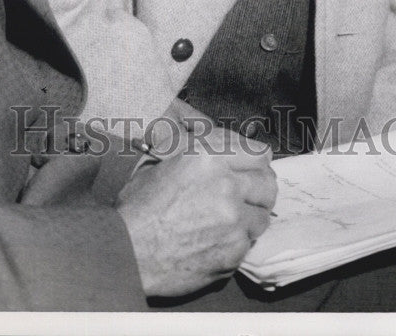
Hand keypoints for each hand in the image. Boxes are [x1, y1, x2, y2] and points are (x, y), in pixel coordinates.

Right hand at [115, 131, 276, 296]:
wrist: (128, 251)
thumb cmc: (138, 207)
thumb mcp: (163, 161)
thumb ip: (201, 149)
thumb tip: (230, 144)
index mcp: (208, 156)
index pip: (256, 153)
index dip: (256, 161)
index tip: (255, 168)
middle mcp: (226, 184)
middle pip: (267, 184)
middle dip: (260, 189)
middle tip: (249, 195)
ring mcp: (233, 219)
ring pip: (262, 216)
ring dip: (249, 217)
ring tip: (227, 221)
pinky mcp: (234, 250)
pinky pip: (249, 243)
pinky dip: (237, 242)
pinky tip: (216, 240)